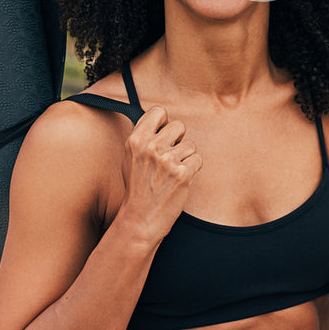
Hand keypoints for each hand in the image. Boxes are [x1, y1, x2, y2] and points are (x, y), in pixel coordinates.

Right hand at [120, 106, 200, 242]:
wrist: (140, 217)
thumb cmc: (137, 187)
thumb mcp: (130, 157)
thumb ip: (143, 137)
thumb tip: (160, 121)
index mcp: (136, 140)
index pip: (159, 111)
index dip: (164, 122)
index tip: (163, 134)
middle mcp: (151, 147)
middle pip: (179, 125)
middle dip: (179, 140)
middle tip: (170, 157)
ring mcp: (167, 160)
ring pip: (191, 145)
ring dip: (186, 158)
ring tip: (172, 172)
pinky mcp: (182, 173)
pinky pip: (198, 160)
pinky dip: (193, 170)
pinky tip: (180, 179)